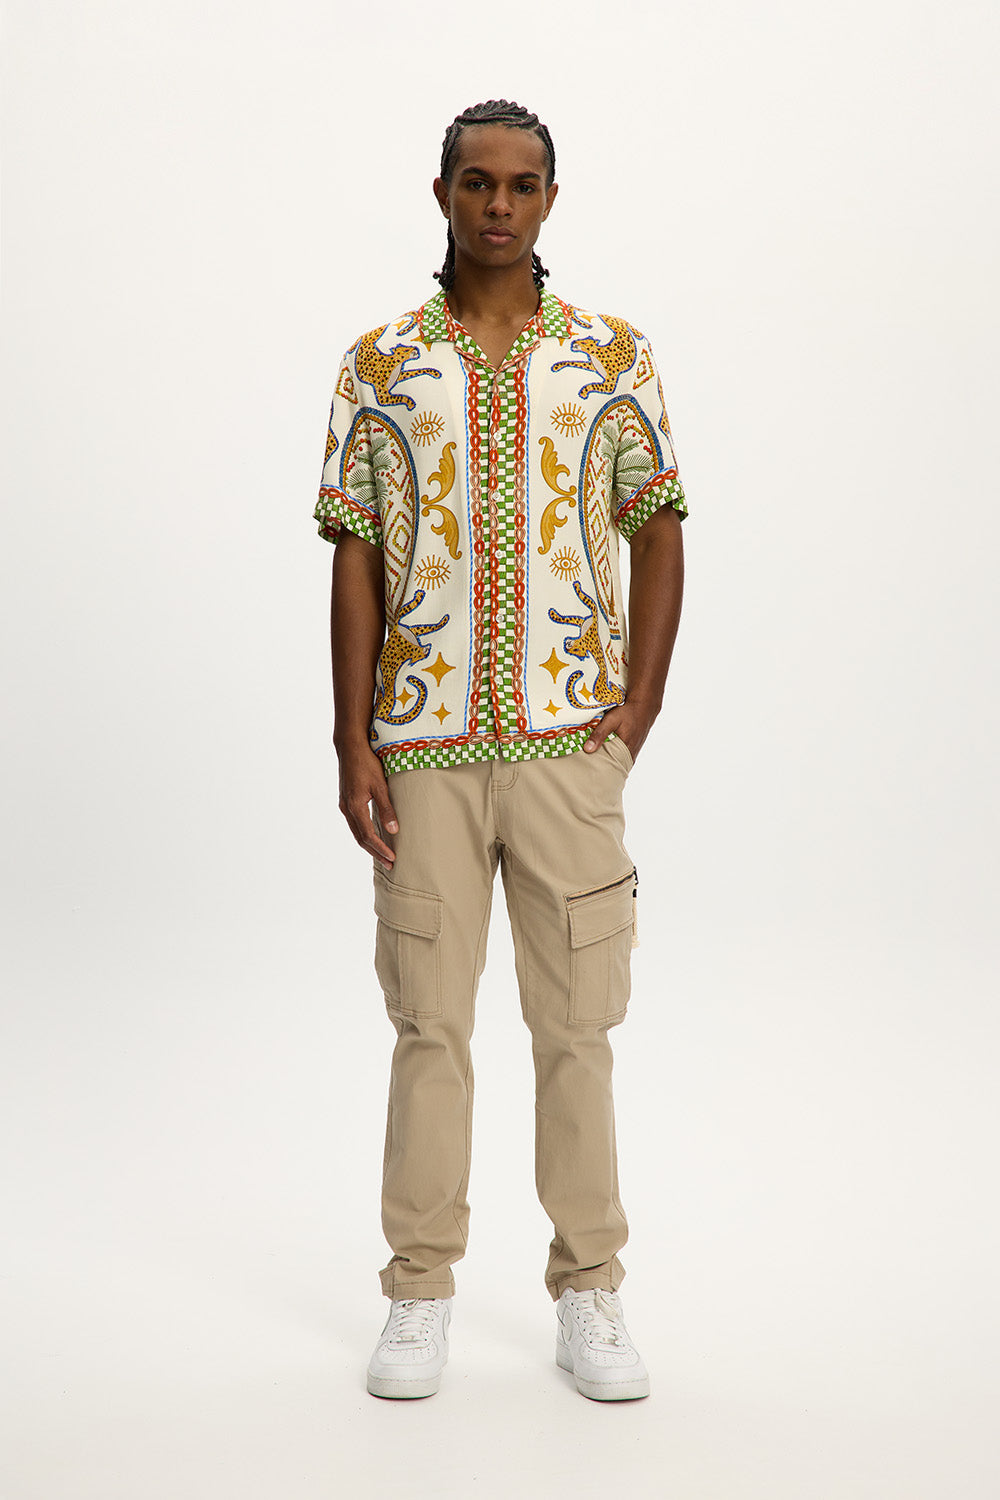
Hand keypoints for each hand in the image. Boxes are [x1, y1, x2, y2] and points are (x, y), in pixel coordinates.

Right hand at [336, 739, 398, 870]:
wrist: (350, 747)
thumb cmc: (367, 763)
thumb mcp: (380, 785)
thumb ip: (386, 808)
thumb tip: (394, 830)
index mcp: (355, 806)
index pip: (368, 836)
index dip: (380, 849)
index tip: (393, 858)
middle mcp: (347, 809)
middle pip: (360, 838)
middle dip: (375, 852)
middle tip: (390, 864)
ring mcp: (345, 805)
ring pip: (357, 832)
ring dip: (370, 845)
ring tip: (383, 855)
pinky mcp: (346, 801)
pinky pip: (355, 824)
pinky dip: (365, 834)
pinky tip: (374, 836)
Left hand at [581, 698, 657, 764]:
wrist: (643, 707)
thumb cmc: (628, 713)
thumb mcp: (611, 720)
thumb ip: (600, 734)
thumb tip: (587, 749)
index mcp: (626, 751)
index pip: (608, 766)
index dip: (597, 767)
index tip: (585, 766)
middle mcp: (630, 756)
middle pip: (611, 765)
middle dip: (600, 764)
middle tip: (586, 763)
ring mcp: (632, 753)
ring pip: (616, 760)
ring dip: (606, 758)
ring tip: (592, 757)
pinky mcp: (632, 750)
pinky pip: (619, 756)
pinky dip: (611, 754)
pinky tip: (603, 750)